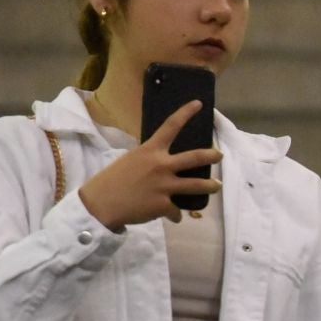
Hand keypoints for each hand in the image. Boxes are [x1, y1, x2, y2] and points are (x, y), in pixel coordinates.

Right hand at [76, 100, 221, 230]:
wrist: (101, 204)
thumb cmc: (112, 180)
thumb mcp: (130, 160)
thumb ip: (149, 160)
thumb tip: (162, 166)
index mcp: (150, 150)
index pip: (171, 126)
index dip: (186, 113)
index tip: (199, 104)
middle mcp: (161, 165)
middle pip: (194, 157)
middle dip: (211, 156)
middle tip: (220, 156)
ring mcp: (164, 186)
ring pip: (196, 185)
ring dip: (210, 186)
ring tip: (216, 186)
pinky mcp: (164, 205)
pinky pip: (176, 211)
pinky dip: (175, 215)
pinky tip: (173, 216)